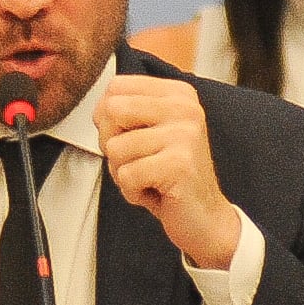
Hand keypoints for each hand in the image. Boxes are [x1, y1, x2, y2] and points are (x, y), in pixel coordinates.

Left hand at [96, 76, 240, 270]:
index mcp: (178, 94)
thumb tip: (99, 106)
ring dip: (123, 172)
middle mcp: (185, 108)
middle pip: (111, 110)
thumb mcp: (149, 132)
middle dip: (111, 143)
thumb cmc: (169, 176)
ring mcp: (185, 135)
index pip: (116, 87)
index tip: (131, 138)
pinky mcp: (179, 164)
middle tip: (138, 160)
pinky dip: (132, 191)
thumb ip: (126, 111)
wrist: (204, 217)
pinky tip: (155, 191)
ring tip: (150, 177)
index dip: (107, 118)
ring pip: (115, 147)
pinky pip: (126, 175)